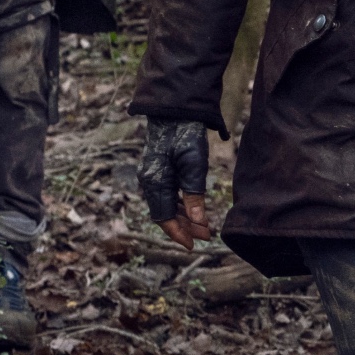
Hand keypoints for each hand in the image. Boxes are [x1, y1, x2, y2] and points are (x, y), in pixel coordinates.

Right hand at [139, 117, 210, 249]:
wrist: (175, 110)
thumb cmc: (185, 134)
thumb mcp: (195, 164)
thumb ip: (195, 194)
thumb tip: (198, 221)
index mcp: (155, 181)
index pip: (164, 217)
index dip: (179, 233)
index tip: (194, 245)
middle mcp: (149, 181)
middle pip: (165, 214)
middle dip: (185, 227)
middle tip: (206, 235)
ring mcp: (151, 176)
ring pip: (166, 206)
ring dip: (183, 218)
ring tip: (202, 226)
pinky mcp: (157, 171)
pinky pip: (166, 195)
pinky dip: (180, 205)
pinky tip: (192, 210)